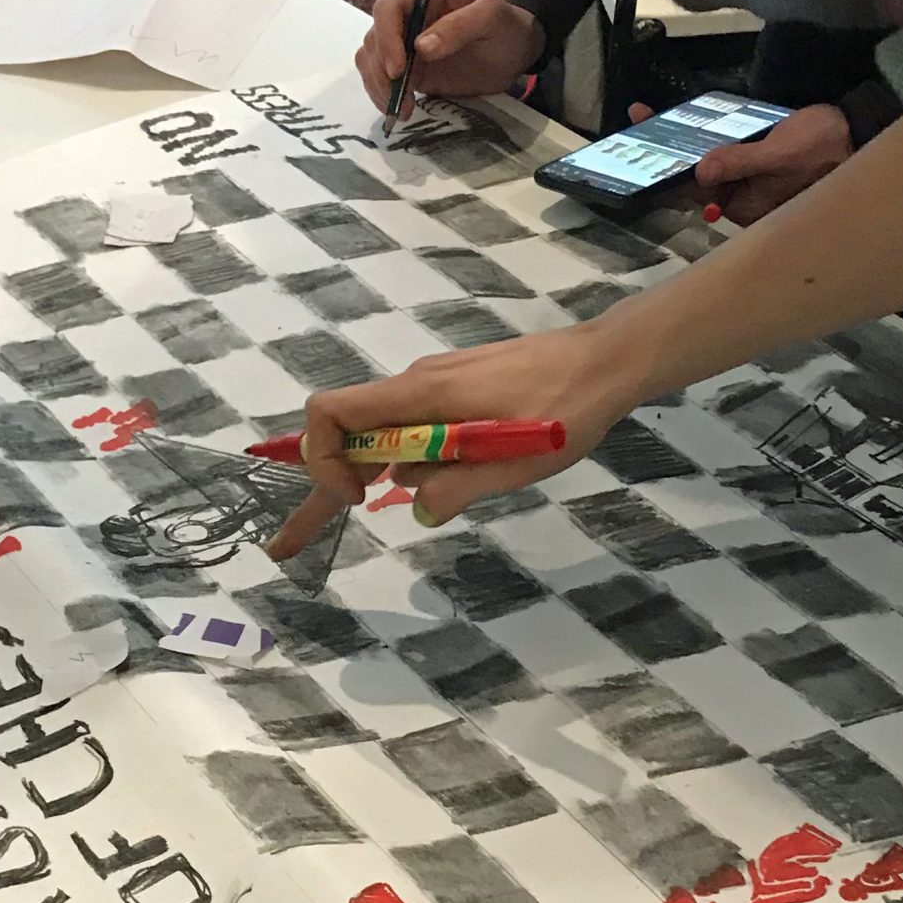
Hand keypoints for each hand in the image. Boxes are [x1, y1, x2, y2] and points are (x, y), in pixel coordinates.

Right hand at [267, 311, 652, 560]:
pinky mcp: (457, 388)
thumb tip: (418, 508)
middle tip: (296, 541)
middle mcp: (417, 383)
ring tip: (421, 497)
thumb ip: (458, 487)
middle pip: (348, 429)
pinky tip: (457, 475)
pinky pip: (415, 425)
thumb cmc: (564, 410)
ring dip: (384, 472)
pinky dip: (414, 457)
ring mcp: (436, 383)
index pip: (331, 412)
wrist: (606, 361)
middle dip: (331, 482)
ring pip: (385, 432)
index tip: (357, 495)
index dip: (323, 458)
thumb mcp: (514, 462)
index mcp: (421, 394)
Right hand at [357, 0, 543, 121]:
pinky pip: (381, 80)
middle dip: (380, 70)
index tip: (398, 69)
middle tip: (400, 98)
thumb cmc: (506, 26)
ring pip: (370, 61)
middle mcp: (406, 17)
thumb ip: (459, 27)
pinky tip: (401, 110)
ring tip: (402, 109)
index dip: (386, 38)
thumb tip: (420, 48)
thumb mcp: (490, 18)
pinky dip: (384, 96)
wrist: (515, 51)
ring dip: (379, 87)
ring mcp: (403, 45)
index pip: (388, 8)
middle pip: (374, 38)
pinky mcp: (407, 70)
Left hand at [693, 103, 852, 225]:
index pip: (704, 196)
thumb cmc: (819, 146)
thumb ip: (737, 164)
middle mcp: (752, 206)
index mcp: (750, 210)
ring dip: (718, 152)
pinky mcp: (765, 171)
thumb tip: (699, 174)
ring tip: (709, 128)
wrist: (853, 131)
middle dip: (702, 161)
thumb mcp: (776, 153)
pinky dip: (734, 147)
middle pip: (712, 184)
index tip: (673, 153)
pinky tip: (732, 132)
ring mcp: (758, 188)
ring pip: (725, 171)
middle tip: (688, 134)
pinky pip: (739, 161)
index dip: (687, 175)